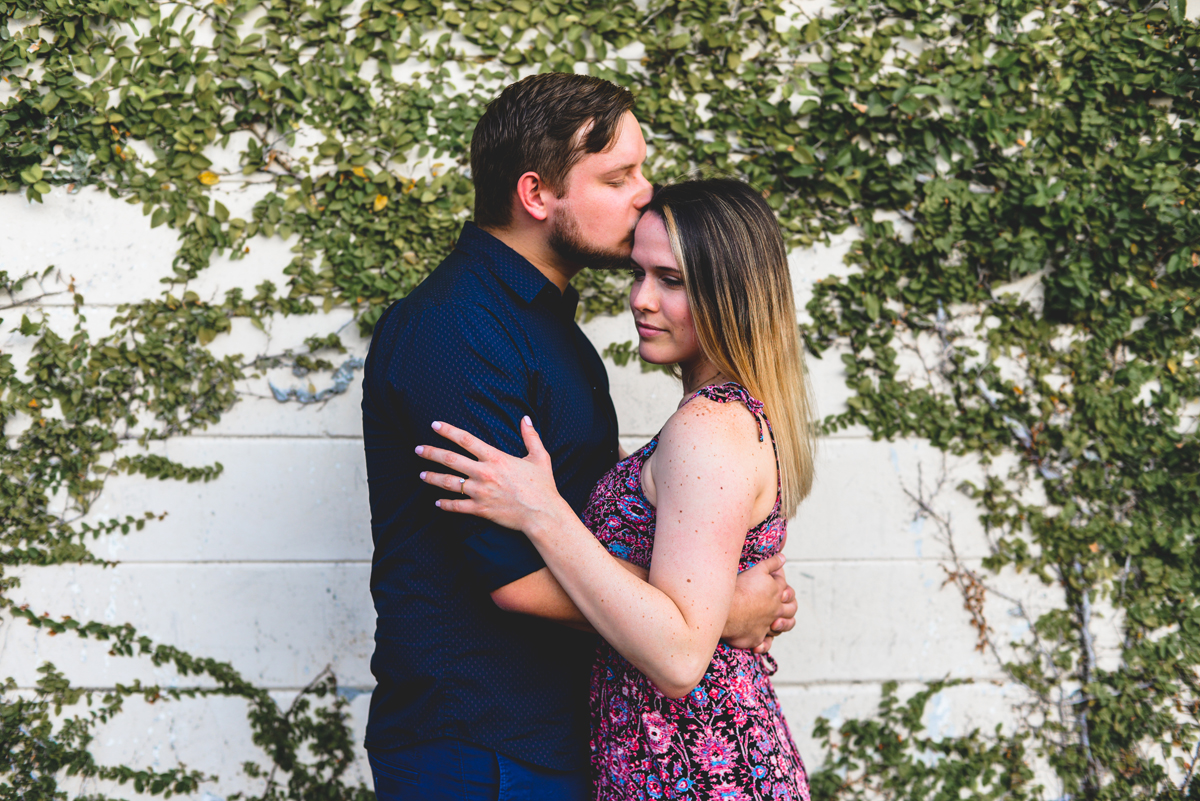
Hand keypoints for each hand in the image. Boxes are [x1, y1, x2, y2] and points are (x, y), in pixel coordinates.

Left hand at [417, 417, 566, 533]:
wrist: (542, 514)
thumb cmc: (543, 486)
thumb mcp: (539, 457)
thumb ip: (531, 436)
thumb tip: (525, 418)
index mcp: (495, 458)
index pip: (466, 439)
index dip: (448, 431)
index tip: (434, 425)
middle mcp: (484, 473)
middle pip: (450, 459)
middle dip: (431, 453)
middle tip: (418, 449)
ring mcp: (480, 492)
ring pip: (449, 483)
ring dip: (433, 478)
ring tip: (421, 474)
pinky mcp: (481, 509)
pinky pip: (457, 506)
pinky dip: (445, 504)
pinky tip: (437, 502)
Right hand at [722, 552, 796, 653]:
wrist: (727, 609)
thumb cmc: (740, 588)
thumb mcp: (758, 569)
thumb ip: (772, 563)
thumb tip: (783, 558)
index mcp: (777, 594)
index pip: (789, 592)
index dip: (786, 591)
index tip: (778, 589)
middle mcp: (775, 611)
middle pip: (790, 611)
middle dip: (789, 609)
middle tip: (780, 607)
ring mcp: (767, 626)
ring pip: (781, 628)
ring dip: (781, 626)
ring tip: (775, 624)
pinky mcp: (756, 638)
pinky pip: (765, 644)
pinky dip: (764, 644)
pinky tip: (761, 643)